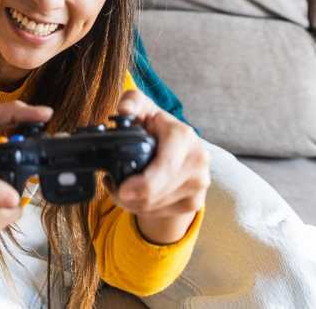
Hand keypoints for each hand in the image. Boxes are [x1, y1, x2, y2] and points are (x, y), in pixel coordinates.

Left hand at [112, 90, 209, 243]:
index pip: (165, 168)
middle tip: (115, 187)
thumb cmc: (156, 126)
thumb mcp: (142, 107)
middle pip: (156, 193)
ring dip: (133, 202)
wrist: (182, 148)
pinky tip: (138, 195)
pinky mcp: (196, 201)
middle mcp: (198, 160)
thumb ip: (130, 102)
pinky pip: (161, 213)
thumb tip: (124, 111)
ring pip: (156, 206)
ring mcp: (200, 183)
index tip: (122, 189)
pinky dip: (144, 209)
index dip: (143, 184)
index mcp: (184, 136)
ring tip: (123, 188)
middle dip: (129, 195)